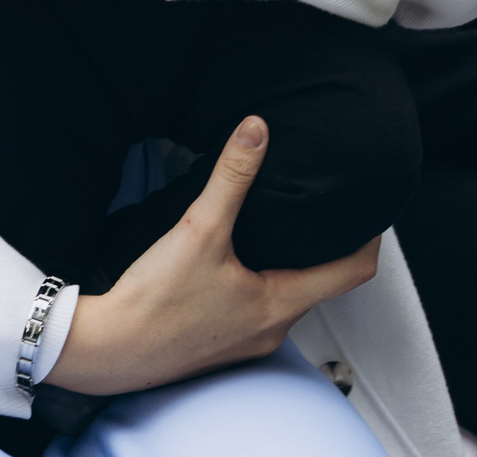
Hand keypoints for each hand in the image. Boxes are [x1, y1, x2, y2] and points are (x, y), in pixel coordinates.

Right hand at [48, 117, 378, 396]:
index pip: (353, 272)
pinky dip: (260, 281)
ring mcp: (247, 342)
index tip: (368, 209)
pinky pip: (258, 310)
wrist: (107, 351)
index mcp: (280, 304)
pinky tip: (236, 260)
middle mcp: (272, 329)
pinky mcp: (221, 344)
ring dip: (290, 264)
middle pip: (322, 284)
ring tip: (282, 225)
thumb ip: (232, 176)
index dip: (369, 238)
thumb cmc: (155, 301)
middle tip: (323, 207)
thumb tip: (257, 127)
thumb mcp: (198, 228)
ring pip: (288, 298)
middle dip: (327, 246)